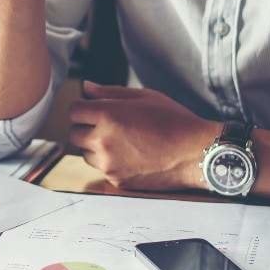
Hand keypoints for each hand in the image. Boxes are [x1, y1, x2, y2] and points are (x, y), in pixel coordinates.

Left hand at [68, 82, 219, 190]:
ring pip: (86, 153)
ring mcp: (109, 164)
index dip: (83, 108)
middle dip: (86, 127)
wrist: (195, 153)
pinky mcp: (117, 180)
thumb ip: (109, 92)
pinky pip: (102, 169)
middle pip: (74, 133)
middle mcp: (103, 141)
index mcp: (107, 115)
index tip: (93, 109)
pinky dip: (110, 163)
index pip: (74, 111)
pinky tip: (131, 155)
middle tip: (107, 125)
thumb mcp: (143, 96)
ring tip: (122, 141)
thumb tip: (86, 88)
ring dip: (95, 146)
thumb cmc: (173, 120)